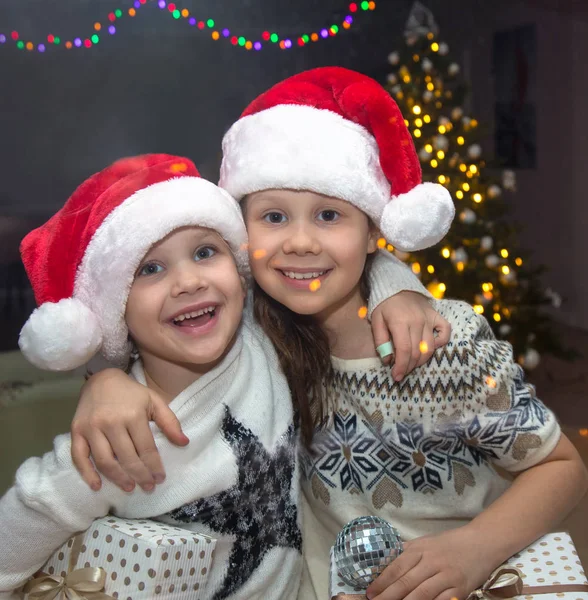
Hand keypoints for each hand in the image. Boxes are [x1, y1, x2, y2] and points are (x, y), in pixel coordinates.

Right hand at [71, 368, 188, 491]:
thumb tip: (184, 443)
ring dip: (118, 478)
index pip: (146, 448)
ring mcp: (91, 428)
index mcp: (133, 414)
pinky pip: (79, 457)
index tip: (160, 478)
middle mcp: (111, 422)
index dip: (154, 466)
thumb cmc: (131, 393)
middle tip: (148, 487)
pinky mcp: (76, 431)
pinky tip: (97, 486)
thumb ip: (170, 421)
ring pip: (105, 461)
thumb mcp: (154, 401)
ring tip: (129, 488)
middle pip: (126, 457)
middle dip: (139, 476)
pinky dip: (87, 474)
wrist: (101, 379)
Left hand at [366, 527, 492, 599]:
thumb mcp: (425, 542)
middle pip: (406, 582)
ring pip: (422, 594)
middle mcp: (432, 561)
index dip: (382, 581)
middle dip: (388, 595)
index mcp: (420, 549)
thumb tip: (383, 560)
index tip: (370, 592)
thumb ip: (406, 551)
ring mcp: (446, 576)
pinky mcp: (460, 589)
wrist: (481, 543)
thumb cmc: (449, 543)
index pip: (397, 566)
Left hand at [371, 292, 450, 380]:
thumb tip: (388, 360)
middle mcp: (417, 321)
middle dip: (409, 366)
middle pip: (417, 352)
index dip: (401, 367)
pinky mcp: (436, 315)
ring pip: (430, 347)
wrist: (395, 285)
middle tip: (401, 372)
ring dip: (421, 360)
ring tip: (411, 364)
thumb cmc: (383, 305)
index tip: (396, 376)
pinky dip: (441, 342)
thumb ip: (380, 341)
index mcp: (400, 322)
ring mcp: (428, 318)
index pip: (404, 350)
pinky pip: (445, 331)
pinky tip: (430, 348)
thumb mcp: (375, 321)